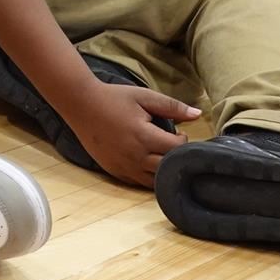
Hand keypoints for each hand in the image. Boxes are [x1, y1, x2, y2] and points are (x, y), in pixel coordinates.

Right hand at [63, 81, 199, 186]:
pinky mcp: (114, 171)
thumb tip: (198, 114)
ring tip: (161, 155)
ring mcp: (123, 166)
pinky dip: (147, 176)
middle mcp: (135, 156)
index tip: (178, 133)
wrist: (81, 105)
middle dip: (175, 158)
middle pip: (167, 168)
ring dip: (162, 170)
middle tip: (172, 146)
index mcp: (144, 136)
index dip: (183, 142)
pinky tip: (147, 162)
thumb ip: (172, 106)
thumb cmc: (114, 98)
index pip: (177, 149)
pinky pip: (137, 182)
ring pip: (153, 181)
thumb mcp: (144, 96)